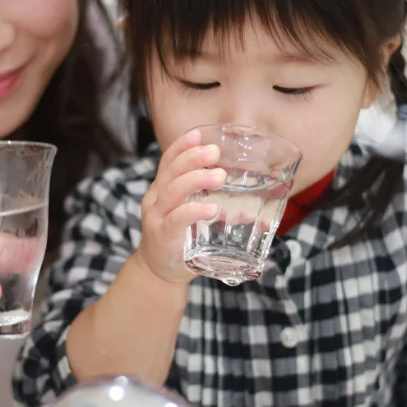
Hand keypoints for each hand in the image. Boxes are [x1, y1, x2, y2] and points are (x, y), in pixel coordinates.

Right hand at [136, 128, 226, 284]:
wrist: (159, 272)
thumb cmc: (179, 240)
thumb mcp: (189, 216)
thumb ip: (213, 207)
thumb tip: (250, 209)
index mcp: (161, 190)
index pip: (167, 162)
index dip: (181, 146)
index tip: (198, 134)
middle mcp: (156, 200)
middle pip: (170, 171)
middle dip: (192, 158)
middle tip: (214, 152)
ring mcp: (157, 218)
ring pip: (173, 191)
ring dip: (197, 179)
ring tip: (219, 175)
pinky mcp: (163, 236)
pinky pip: (177, 219)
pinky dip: (194, 211)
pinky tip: (211, 208)